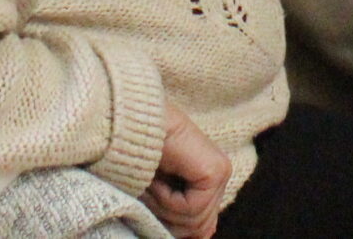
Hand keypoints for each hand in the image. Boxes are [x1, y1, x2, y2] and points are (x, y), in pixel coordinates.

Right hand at [143, 104, 230, 238]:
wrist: (131, 125)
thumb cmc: (138, 157)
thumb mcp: (159, 195)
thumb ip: (179, 215)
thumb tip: (198, 238)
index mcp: (208, 181)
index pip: (204, 227)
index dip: (178, 229)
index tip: (155, 210)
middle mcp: (219, 176)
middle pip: (200, 228)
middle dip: (168, 219)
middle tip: (149, 193)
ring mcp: (220, 172)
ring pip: (195, 223)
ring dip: (163, 208)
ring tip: (152, 183)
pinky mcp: (215, 171)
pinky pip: (192, 209)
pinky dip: (167, 199)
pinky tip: (159, 177)